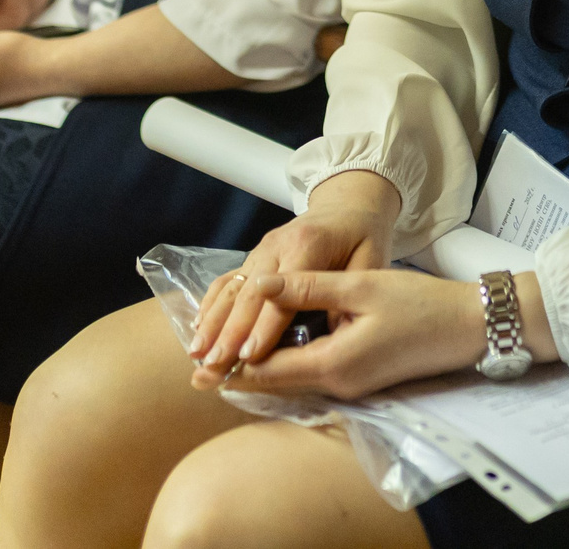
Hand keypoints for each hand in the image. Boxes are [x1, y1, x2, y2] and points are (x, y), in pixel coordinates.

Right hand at [189, 172, 402, 376]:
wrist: (348, 204)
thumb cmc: (363, 236)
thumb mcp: (371, 259)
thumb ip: (350, 293)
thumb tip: (331, 334)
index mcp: (308, 245)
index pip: (283, 292)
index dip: (266, 326)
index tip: (250, 355)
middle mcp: (276, 246)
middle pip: (249, 294)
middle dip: (229, 332)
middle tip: (214, 364)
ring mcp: (260, 250)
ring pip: (231, 288)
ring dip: (212, 322)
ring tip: (197, 354)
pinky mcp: (253, 256)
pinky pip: (227, 280)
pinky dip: (210, 305)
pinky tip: (198, 329)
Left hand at [190, 268, 493, 401]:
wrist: (469, 327)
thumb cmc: (422, 304)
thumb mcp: (361, 286)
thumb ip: (308, 288)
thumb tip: (262, 286)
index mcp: (334, 363)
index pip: (268, 371)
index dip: (230, 367)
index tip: (198, 363)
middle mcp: (339, 383)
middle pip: (275, 383)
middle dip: (236, 374)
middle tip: (198, 369)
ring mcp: (351, 384)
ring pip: (292, 381)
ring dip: (259, 371)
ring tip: (224, 362)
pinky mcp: (362, 377)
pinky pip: (311, 376)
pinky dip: (285, 366)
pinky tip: (272, 354)